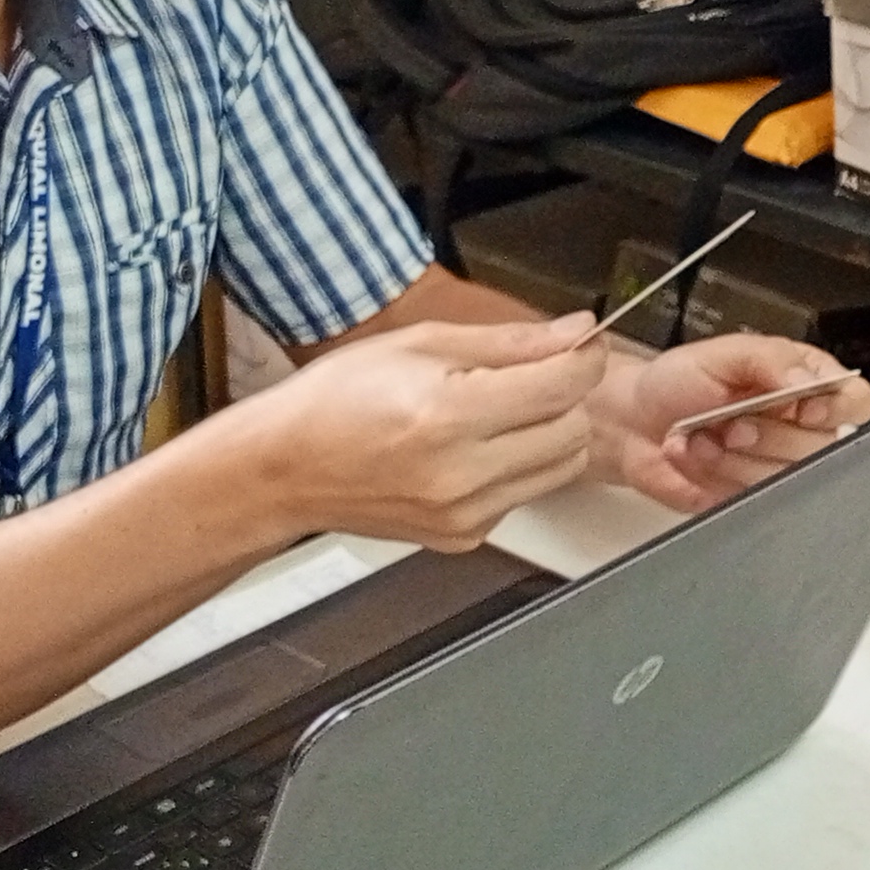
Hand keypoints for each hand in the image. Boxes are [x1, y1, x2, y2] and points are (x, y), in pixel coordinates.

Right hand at [229, 312, 610, 550]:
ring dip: (547, 434)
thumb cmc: (338, 399)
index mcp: (449, 415)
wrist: (285, 469)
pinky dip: (515, 467)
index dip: (583, 358)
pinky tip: (471, 449)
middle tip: (532, 375)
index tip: (580, 343)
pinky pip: (523, 495)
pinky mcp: (463, 538)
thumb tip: (575, 331)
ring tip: (498, 412)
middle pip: (572, 432)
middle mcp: (462, 474)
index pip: (561, 388)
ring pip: (558, 468)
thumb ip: (509, 342)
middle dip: (565, 397)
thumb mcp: (421, 344)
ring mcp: (464, 514)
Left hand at [587, 335, 869, 512]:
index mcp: (806, 385)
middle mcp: (799, 428)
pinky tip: (696, 457)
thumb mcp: (725, 353)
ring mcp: (776, 466)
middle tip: (729, 420)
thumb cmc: (679, 380)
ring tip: (702, 435)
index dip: (833, 409)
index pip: (854, 401)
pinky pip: (750, 498)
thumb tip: (812, 380)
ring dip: (733, 457)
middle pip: (820, 447)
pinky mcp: (750, 497)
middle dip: (766, 434)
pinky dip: (714, 476)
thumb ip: (772, 360)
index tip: (801, 407)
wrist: (633, 420)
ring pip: (783, 477)